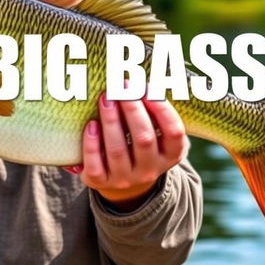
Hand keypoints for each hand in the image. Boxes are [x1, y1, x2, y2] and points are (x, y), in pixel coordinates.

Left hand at [79, 94, 188, 211]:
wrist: (122, 184)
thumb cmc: (138, 145)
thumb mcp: (155, 134)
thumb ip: (152, 112)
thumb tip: (139, 80)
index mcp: (170, 155)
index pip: (174, 132)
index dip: (162, 109)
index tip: (146, 87)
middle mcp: (150, 170)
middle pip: (144, 138)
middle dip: (132, 109)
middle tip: (121, 86)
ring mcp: (125, 178)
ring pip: (118, 149)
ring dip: (111, 121)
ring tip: (105, 98)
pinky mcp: (100, 182)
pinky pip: (96, 164)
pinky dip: (92, 143)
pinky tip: (90, 125)